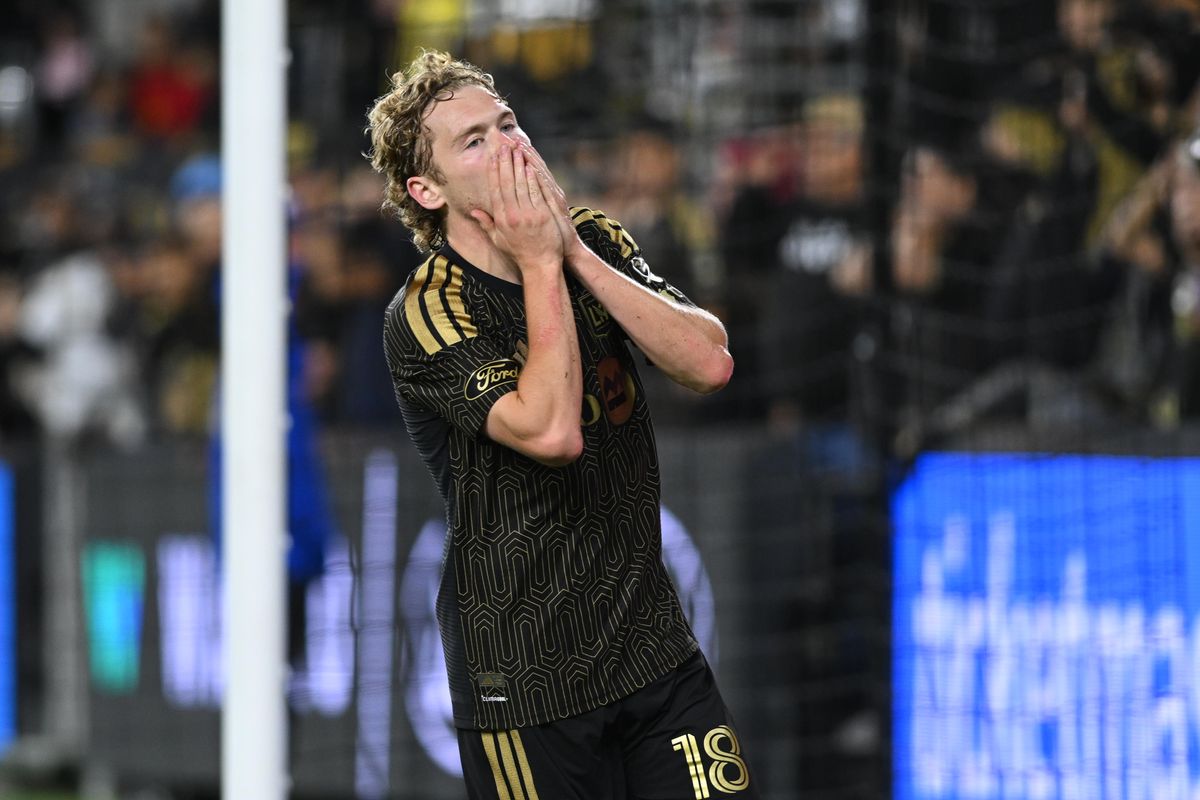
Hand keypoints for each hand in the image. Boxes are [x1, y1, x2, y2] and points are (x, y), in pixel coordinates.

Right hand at [470, 145, 562, 274]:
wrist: (540, 264)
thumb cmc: (520, 252)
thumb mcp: (499, 240)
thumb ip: (486, 223)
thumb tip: (473, 211)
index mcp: (501, 219)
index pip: (495, 190)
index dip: (493, 172)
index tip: (493, 158)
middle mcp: (512, 215)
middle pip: (506, 183)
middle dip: (505, 163)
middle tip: (504, 146)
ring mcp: (527, 214)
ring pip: (520, 184)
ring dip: (518, 165)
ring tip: (517, 149)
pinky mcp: (541, 215)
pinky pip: (535, 192)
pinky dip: (532, 177)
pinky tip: (530, 165)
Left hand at [515, 143, 585, 260]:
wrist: (566, 250)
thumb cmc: (548, 237)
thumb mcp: (535, 219)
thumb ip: (523, 206)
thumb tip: (507, 197)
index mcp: (540, 195)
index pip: (525, 172)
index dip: (515, 159)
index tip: (503, 146)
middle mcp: (547, 192)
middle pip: (532, 168)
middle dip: (521, 152)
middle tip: (510, 137)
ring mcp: (553, 197)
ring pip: (539, 174)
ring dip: (530, 159)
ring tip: (520, 144)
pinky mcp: (557, 205)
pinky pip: (546, 189)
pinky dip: (540, 177)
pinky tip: (533, 167)